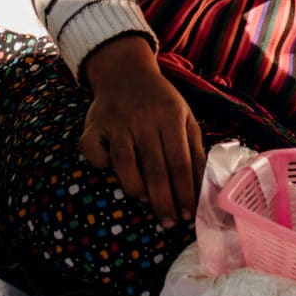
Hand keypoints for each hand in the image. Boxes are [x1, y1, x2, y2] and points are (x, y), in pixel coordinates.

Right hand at [79, 35, 204, 228]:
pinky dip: (99, 164)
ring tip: (147, 202)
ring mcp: (116, 123)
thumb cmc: (161, 102)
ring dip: (136, 188)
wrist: (125, 72)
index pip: (181, 162)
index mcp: (171, 117)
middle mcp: (144, 120)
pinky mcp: (93, 126)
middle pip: (155, 168)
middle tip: (171, 223)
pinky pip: (92, 151)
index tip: (190, 214)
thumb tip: (203, 185)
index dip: (186, 191)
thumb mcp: (185, 117)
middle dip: (165, 200)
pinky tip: (109, 175)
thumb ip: (194, 148)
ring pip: (124, 163)